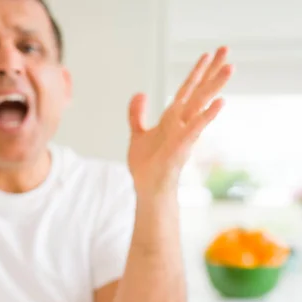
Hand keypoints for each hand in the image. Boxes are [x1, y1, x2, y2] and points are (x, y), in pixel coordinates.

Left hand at [127, 46, 233, 196]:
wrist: (147, 187)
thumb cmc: (146, 164)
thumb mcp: (138, 133)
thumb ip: (137, 114)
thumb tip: (140, 93)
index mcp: (172, 118)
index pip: (186, 89)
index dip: (196, 71)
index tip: (207, 53)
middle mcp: (182, 122)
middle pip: (199, 91)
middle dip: (211, 70)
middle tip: (226, 48)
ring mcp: (184, 132)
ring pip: (201, 104)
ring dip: (215, 86)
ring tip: (230, 67)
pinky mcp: (182, 145)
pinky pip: (196, 127)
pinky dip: (207, 115)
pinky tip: (221, 101)